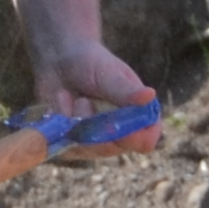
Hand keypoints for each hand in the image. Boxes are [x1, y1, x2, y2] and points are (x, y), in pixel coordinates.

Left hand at [30, 33, 159, 153]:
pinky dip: (59, 122)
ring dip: (75, 119)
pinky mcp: (71, 144)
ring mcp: (95, 143)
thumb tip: (150, 95)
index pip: (145, 139)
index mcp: (138, 116)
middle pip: (111, 148)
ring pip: (85, 148)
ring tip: (69, 95)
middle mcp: (119, 134)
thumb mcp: (109, 74)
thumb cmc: (91, 63)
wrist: (60, 59)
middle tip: (84, 100)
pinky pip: (64, 144)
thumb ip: (126, 90)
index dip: (135, 138)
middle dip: (94, 125)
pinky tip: (60, 100)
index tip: (116, 124)